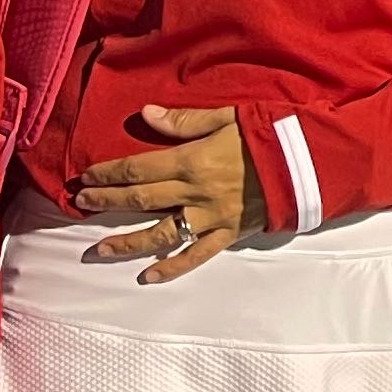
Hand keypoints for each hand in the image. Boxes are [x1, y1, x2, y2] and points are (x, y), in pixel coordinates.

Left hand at [76, 104, 265, 279]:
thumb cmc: (269, 135)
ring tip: (99, 249)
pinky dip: (172, 268)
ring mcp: (211, 217)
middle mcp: (195, 193)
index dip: (109, 173)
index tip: (87, 177)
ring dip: (127, 242)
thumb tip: (146, 115)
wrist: (310, 165)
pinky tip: (148, 277)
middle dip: (107, 202)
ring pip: (161, 234)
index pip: (138, 168)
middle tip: (80, 205)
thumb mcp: (228, 117)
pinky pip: (196, 256)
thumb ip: (184, 121)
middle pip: (141, 199)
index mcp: (192, 161)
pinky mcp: (228, 234)